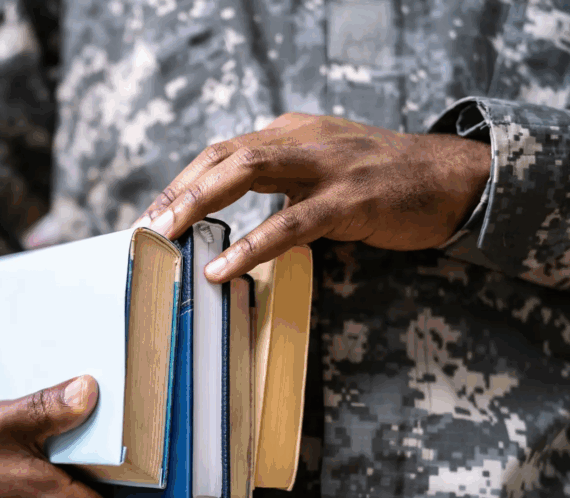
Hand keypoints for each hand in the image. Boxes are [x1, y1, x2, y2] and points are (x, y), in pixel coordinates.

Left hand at [131, 112, 491, 281]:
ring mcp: (326, 165)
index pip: (221, 152)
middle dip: (179, 192)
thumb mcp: (322, 168)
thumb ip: (279, 182)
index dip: (182, 182)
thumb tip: (229, 215)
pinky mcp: (350, 198)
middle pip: (223, 156)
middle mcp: (301, 138)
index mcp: (290, 131)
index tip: (153, 214)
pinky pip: (291, 223)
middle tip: (146, 228)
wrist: (451, 178)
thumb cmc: (381, 180)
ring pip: (247, 173)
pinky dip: (252, 246)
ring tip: (167, 237)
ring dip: (199, 204)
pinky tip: (223, 267)